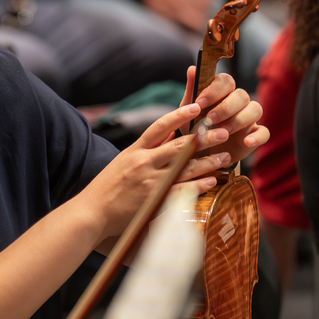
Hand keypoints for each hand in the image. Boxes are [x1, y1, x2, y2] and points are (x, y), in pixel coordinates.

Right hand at [83, 100, 233, 238]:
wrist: (93, 212)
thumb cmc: (108, 186)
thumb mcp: (124, 160)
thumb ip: (147, 147)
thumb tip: (168, 133)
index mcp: (135, 149)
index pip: (160, 126)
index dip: (179, 115)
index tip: (196, 106)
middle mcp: (143, 162)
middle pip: (179, 146)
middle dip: (204, 138)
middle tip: (223, 131)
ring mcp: (150, 181)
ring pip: (185, 167)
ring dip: (208, 162)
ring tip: (225, 156)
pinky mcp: (154, 200)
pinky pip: (182, 190)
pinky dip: (199, 185)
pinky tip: (212, 180)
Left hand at [183, 66, 267, 167]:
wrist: (202, 154)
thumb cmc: (196, 128)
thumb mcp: (189, 112)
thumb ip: (192, 91)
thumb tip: (192, 69)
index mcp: (223, 93)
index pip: (226, 81)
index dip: (214, 90)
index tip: (200, 103)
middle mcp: (238, 103)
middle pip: (241, 94)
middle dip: (225, 107)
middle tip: (210, 119)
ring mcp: (249, 119)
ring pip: (255, 109)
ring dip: (239, 120)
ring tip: (224, 132)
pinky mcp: (255, 135)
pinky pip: (264, 132)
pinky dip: (257, 137)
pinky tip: (247, 142)